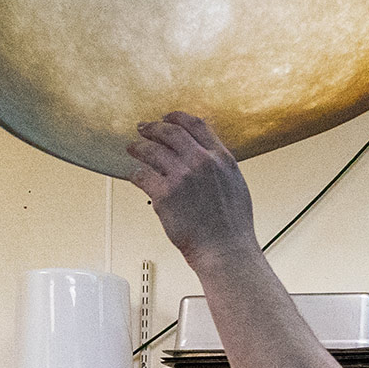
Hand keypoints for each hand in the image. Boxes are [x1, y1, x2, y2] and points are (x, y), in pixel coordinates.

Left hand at [125, 112, 257, 264]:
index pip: (196, 125)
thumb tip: (207, 155)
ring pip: (151, 151)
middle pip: (170, 132)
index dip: (178, 117)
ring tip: (132, 148)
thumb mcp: (236, 184)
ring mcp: (182, 177)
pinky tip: (133, 174)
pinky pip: (142, 175)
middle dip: (153, 128)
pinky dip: (135, 173)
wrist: (225, 250)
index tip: (168, 117)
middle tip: (143, 128)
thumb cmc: (232, 226)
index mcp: (221, 158)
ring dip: (138, 147)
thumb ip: (220, 165)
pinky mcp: (164, 194)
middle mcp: (201, 162)